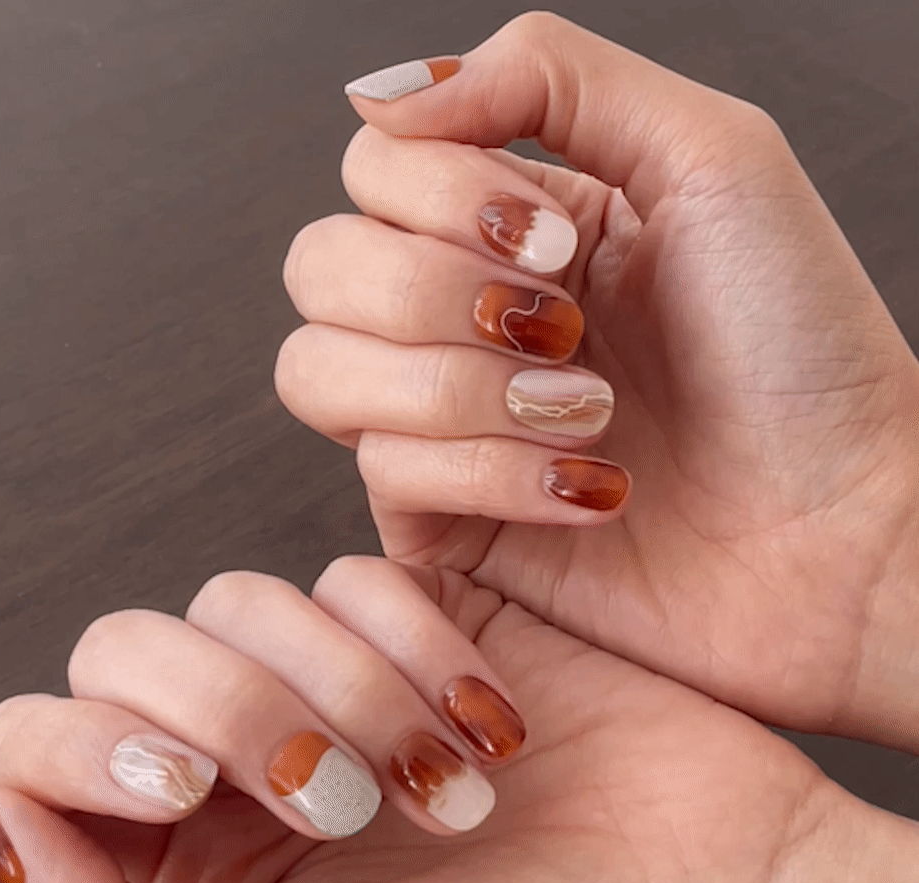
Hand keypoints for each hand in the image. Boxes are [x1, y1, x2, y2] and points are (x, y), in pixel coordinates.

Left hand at [0, 557, 917, 882]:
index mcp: (192, 861)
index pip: (43, 746)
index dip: (87, 747)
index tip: (183, 784)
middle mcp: (246, 758)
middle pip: (133, 646)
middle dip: (233, 707)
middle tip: (342, 797)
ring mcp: (331, 674)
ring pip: (243, 598)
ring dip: (347, 687)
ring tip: (450, 782)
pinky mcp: (415, 614)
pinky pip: (351, 574)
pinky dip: (412, 642)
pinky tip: (491, 718)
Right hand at [277, 11, 918, 752]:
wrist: (841, 526)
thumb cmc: (799, 348)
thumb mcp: (708, 155)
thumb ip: (550, 79)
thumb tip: (385, 93)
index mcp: (511, 226)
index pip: (372, 169)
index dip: (437, 199)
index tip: (557, 246)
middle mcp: (461, 318)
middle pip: (319, 269)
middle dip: (432, 294)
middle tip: (563, 327)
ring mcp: (443, 423)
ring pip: (319, 374)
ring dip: (456, 390)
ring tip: (584, 413)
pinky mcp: (443, 521)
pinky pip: (385, 476)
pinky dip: (490, 474)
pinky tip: (588, 490)